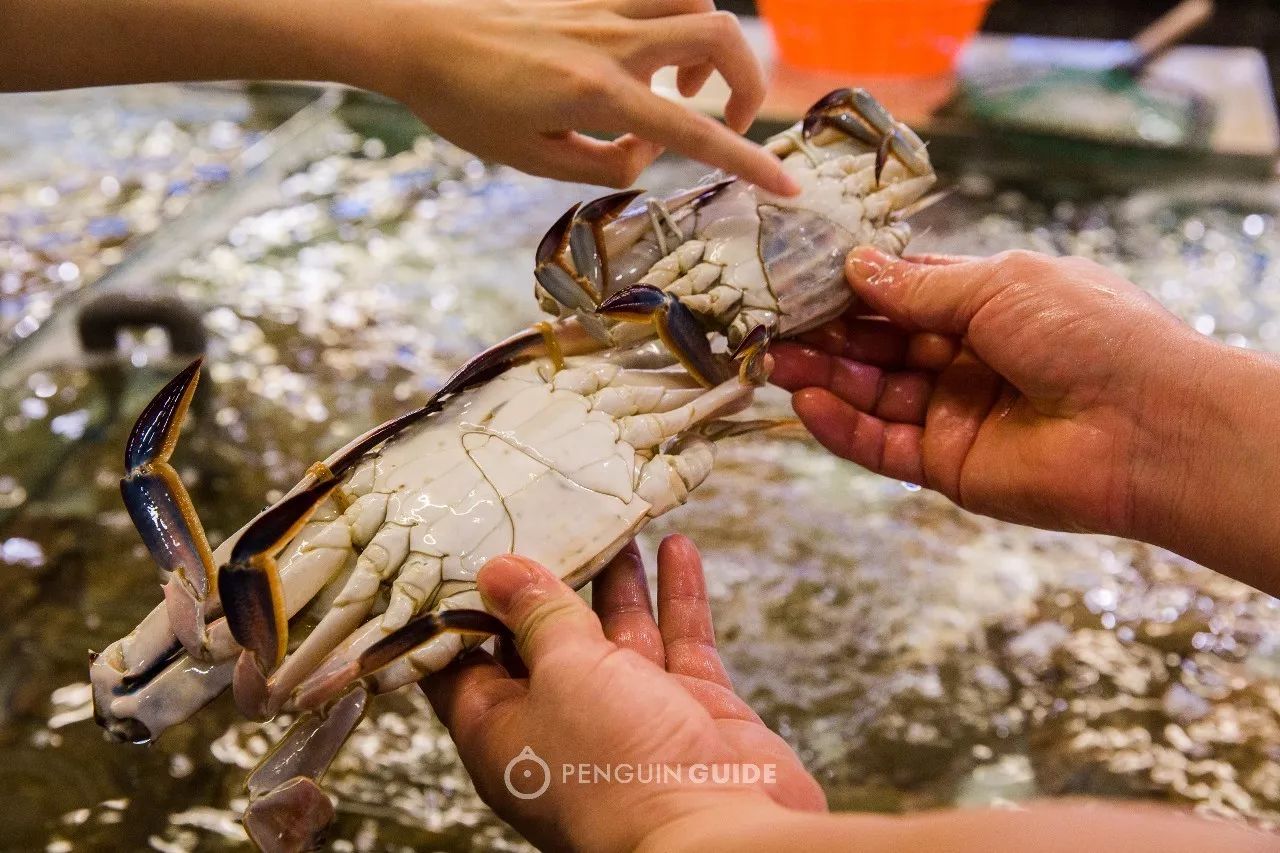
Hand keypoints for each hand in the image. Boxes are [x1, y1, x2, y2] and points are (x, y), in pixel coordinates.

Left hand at [355, 0, 798, 192]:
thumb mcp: (535, 159)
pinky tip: (650, 54)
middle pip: (721, 38)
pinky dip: (677, 20)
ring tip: (680, 89)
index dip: (749, 164)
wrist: (417, 39)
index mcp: (599, 93)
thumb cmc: (466, 106)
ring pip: (696, 4)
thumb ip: (605, 163)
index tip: (788, 189)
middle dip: (744, 86)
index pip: (694, 132)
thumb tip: (646, 152)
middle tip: (721, 124)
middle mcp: (612, 42)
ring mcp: (602, 8)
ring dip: (710, 50)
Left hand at [422, 535, 824, 852]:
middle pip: (546, 640)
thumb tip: (498, 571)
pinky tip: (676, 547)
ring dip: (617, 579)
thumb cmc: (620, 768)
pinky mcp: (689, 712)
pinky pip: (678, 643)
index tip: (463, 546)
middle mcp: (564, 725)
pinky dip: (677, 596)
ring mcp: (630, 717)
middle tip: (546, 516)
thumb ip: (538, 615)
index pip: (464, 662)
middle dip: (550, 580)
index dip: (462, 606)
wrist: (718, 833)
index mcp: (504, 732)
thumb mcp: (563, 671)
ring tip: (612, 521)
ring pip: (617, 634)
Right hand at [770, 247, 1279, 587]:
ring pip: (872, 395)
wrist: (1147, 425)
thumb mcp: (999, 285)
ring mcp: (955, 414)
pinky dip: (842, 428)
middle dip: (826, 334)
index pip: (903, 294)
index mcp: (989, 305)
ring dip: (823, 378)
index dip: (852, 288)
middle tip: (771, 325)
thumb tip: (855, 266)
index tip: (797, 277)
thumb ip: (919, 286)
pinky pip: (882, 447)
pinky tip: (806, 405)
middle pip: (879, 345)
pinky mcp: (948, 466)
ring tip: (774, 361)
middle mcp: (967, 359)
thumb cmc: (1089, 334)